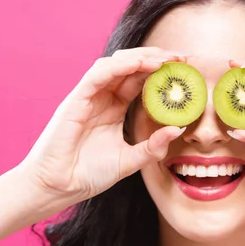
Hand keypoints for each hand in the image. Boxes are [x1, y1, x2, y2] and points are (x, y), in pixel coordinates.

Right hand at [18, 47, 187, 205]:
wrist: (58, 187)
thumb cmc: (88, 174)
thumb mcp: (130, 160)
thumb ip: (153, 146)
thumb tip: (178, 129)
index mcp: (115, 108)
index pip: (140, 80)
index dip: (162, 71)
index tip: (186, 68)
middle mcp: (103, 97)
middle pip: (131, 67)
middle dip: (157, 58)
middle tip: (182, 58)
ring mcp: (89, 96)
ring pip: (116, 64)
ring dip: (141, 57)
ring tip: (166, 59)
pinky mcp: (76, 100)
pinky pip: (98, 75)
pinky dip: (119, 66)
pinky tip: (140, 64)